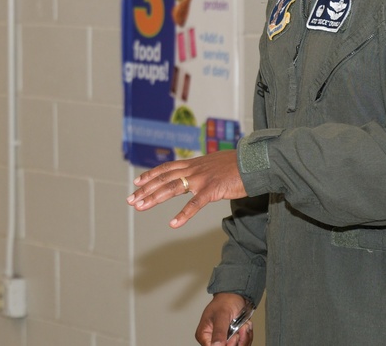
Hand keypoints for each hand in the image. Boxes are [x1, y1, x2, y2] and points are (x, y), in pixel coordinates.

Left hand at [126, 150, 245, 227]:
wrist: (255, 162)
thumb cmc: (238, 165)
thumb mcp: (215, 164)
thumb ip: (203, 170)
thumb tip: (196, 174)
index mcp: (194, 163)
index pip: (166, 169)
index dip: (150, 175)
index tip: (136, 183)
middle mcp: (193, 169)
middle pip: (163, 179)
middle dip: (145, 190)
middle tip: (130, 200)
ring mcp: (201, 179)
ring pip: (172, 188)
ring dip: (154, 198)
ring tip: (140, 207)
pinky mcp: (212, 190)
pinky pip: (195, 204)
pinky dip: (183, 214)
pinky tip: (173, 224)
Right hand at [196, 293, 253, 345]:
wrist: (236, 296)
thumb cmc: (225, 301)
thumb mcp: (221, 316)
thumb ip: (219, 332)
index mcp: (204, 335)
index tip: (234, 337)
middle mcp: (213, 340)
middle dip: (238, 340)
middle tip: (240, 328)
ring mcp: (225, 340)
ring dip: (244, 337)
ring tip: (244, 325)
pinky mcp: (234, 340)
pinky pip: (244, 344)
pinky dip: (247, 336)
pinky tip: (245, 326)